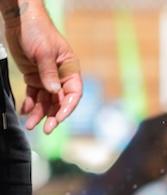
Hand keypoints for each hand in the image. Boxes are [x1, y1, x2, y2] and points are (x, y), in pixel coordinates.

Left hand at [4, 0, 81, 132]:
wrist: (20, 20)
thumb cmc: (37, 31)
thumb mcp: (44, 52)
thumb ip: (49, 73)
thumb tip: (54, 92)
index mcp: (70, 69)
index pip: (74, 93)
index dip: (67, 107)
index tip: (59, 118)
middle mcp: (61, 76)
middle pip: (60, 101)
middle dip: (53, 116)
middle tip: (46, 129)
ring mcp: (47, 77)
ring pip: (45, 100)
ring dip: (39, 113)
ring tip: (30, 124)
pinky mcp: (34, 76)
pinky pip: (34, 94)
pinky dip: (30, 104)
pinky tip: (24, 112)